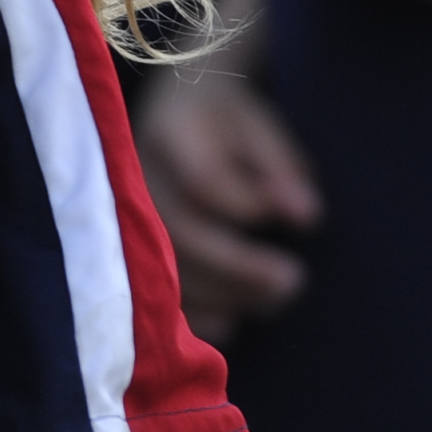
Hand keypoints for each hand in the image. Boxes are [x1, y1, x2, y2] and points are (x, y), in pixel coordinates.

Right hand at [138, 68, 318, 340]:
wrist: (175, 110)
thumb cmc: (225, 122)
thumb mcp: (259, 125)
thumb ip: (281, 167)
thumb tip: (305, 217)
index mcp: (171, 132)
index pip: (200, 180)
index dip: (247, 206)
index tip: (301, 218)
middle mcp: (137, 175)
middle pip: (177, 232)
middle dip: (238, 266)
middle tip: (294, 279)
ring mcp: (126, 214)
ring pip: (162, 268)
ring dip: (222, 293)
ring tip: (276, 296)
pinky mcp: (130, 246)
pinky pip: (153, 290)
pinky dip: (191, 313)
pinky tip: (232, 321)